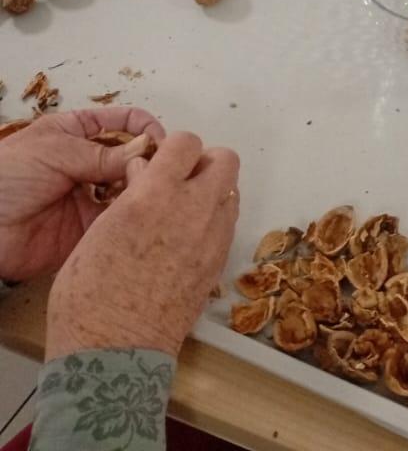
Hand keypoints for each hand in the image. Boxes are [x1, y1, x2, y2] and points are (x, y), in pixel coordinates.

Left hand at [0, 107, 163, 281]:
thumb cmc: (7, 176)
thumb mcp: (55, 151)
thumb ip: (102, 154)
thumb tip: (147, 150)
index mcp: (78, 134)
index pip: (124, 122)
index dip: (145, 128)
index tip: (161, 142)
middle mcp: (88, 164)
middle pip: (132, 157)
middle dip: (148, 162)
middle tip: (160, 173)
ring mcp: (88, 198)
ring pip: (129, 190)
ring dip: (141, 191)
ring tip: (148, 196)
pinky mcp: (86, 231)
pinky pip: (117, 224)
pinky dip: (130, 220)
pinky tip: (137, 219)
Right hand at [46, 131, 239, 360]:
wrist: (113, 353)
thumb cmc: (89, 297)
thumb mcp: (98, 232)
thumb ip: (130, 195)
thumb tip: (144, 173)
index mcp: (155, 196)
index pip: (186, 143)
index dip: (174, 148)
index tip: (160, 161)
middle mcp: (192, 210)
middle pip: (225, 160)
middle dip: (204, 164)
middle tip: (179, 181)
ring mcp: (212, 238)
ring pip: (231, 192)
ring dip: (212, 193)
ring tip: (182, 213)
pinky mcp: (219, 265)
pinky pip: (228, 226)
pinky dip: (214, 223)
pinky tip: (187, 241)